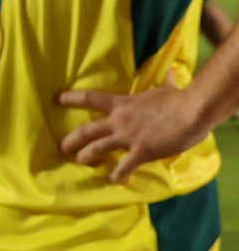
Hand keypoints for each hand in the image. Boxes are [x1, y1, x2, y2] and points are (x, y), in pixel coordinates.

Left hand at [57, 82, 209, 183]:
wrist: (193, 111)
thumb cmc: (180, 99)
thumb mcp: (166, 89)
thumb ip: (163, 82)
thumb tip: (170, 70)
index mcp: (123, 104)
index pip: (91, 98)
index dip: (72, 98)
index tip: (57, 99)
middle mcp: (120, 121)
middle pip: (87, 130)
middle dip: (71, 139)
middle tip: (62, 147)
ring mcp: (128, 137)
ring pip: (97, 149)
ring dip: (86, 157)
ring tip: (79, 162)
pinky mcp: (141, 152)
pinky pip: (124, 167)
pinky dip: (118, 175)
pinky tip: (115, 180)